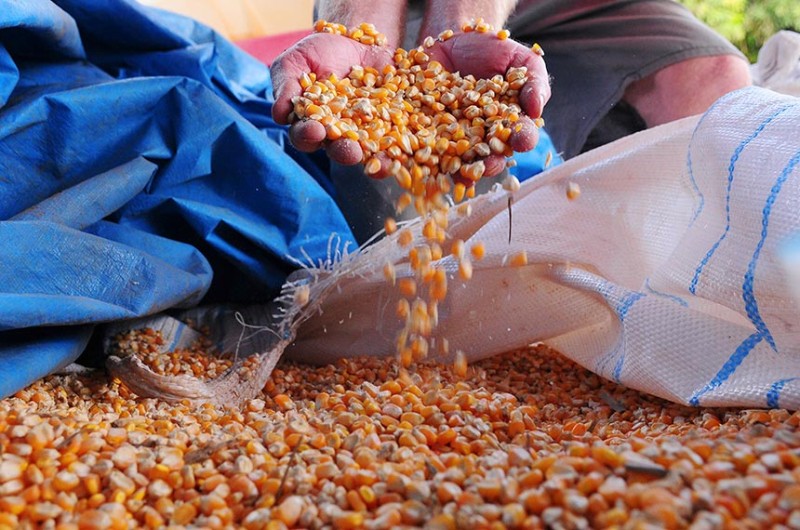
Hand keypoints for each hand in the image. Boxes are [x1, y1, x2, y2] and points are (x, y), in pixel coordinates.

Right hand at [270, 32, 393, 164]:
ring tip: (379, 161)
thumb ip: (286, 86)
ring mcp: (365, 132)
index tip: (314, 130)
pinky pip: (394, 142)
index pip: (305, 135)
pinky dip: (399, 150)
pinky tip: (403, 154)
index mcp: (311, 124)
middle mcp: (338, 135)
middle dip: (343, 152)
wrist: (356, 41)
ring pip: (368, 152)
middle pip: (338, 149)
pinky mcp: (390, 126)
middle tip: (349, 151)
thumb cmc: (318, 53)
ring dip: (374, 159)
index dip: (308, 135)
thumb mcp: (296, 62)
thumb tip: (278, 113)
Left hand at [426, 30, 550, 176]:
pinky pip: (428, 148)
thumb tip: (537, 109)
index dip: (522, 139)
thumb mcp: (521, 60)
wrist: (452, 39)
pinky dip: (425, 157)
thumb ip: (534, 83)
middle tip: (486, 166)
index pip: (520, 135)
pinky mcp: (429, 131)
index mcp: (509, 123)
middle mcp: (483, 136)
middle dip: (488, 164)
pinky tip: (424, 163)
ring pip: (458, 160)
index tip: (522, 140)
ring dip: (458, 171)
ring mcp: (455, 136)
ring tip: (457, 175)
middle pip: (489, 156)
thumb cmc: (494, 51)